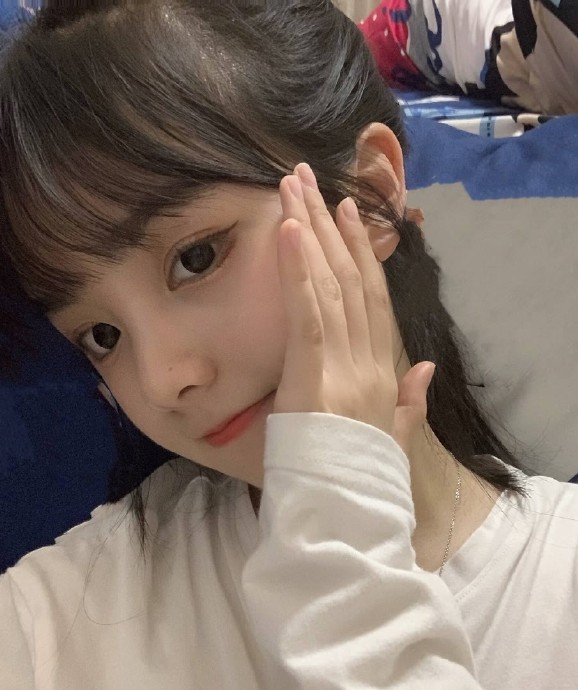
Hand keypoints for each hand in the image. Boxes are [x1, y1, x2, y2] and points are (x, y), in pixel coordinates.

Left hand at [274, 163, 435, 458]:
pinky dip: (297, 269)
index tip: (346, 212)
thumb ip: (410, 401)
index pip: (371, 299)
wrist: (343, 516)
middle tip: (309, 177)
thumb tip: (427, 366)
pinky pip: (306, 312)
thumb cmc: (358, 478)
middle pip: (349, 279)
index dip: (361, 251)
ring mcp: (343, 362)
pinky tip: (287, 230)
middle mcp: (366, 358)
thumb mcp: (390, 438)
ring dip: (309, 231)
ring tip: (292, 186)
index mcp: (380, 372)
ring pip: (328, 285)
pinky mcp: (315, 372)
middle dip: (329, 224)